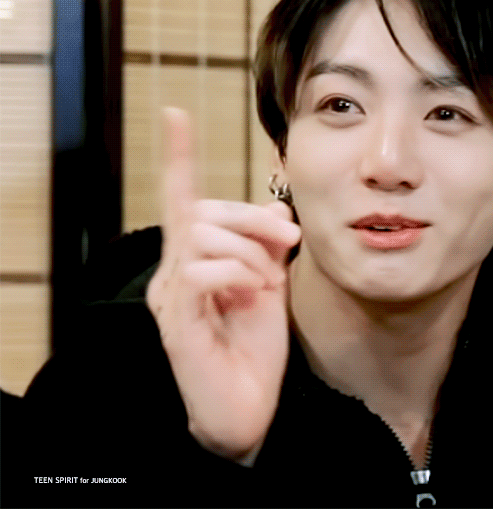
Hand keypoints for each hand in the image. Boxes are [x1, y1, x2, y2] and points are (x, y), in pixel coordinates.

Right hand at [146, 108, 301, 461]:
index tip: (175, 115)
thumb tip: (278, 207)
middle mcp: (176, 270)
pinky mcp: (178, 321)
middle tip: (289, 240)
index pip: (184, 198)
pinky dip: (237, 274)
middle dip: (254, 218)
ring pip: (203, 234)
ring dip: (250, 251)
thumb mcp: (271, 283)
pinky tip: (251, 294)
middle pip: (205, 211)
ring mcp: (173, 295)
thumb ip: (269, 244)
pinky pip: (200, 271)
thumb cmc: (255, 345)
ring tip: (266, 282)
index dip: (180, 157)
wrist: (251, 406)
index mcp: (197, 258)